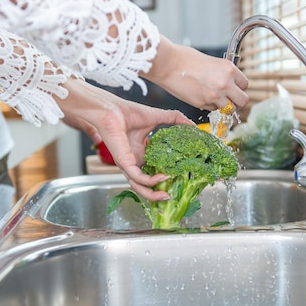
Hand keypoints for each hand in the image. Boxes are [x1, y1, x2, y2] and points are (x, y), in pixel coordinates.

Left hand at [57, 78, 192, 200]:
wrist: (112, 109)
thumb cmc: (129, 112)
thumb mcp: (158, 117)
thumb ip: (176, 120)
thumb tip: (193, 125)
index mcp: (140, 153)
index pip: (153, 171)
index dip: (165, 176)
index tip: (179, 177)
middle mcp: (134, 161)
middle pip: (146, 184)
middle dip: (158, 192)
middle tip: (173, 194)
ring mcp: (128, 164)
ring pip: (140, 187)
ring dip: (153, 194)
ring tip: (167, 195)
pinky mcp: (124, 163)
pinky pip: (138, 178)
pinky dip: (151, 181)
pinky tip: (163, 177)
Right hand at [142, 36, 248, 110]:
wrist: (168, 64)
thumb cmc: (185, 58)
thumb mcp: (212, 61)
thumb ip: (223, 73)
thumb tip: (229, 83)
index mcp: (229, 69)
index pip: (245, 84)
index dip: (238, 87)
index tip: (233, 87)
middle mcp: (225, 83)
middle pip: (243, 101)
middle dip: (237, 101)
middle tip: (229, 98)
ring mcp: (215, 96)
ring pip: (229, 109)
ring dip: (224, 105)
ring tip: (213, 97)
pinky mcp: (203, 104)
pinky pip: (213, 109)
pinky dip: (209, 106)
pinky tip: (201, 96)